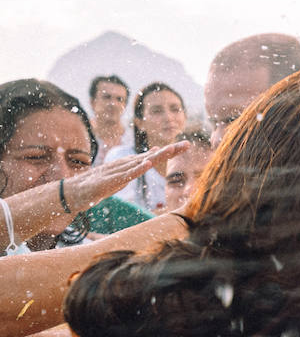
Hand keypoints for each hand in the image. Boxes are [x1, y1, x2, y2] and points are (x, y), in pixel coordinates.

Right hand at [64, 142, 191, 211]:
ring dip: (157, 156)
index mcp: (131, 164)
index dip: (171, 151)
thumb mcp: (124, 174)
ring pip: (141, 163)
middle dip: (170, 151)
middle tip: (187, 144)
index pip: (155, 156)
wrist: (75, 191)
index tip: (187, 145)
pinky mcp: (111, 181)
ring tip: (171, 150)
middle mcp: (127, 164)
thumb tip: (154, 152)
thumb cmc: (100, 184)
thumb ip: (139, 164)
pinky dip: (137, 169)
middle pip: (152, 156)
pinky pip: (126, 175)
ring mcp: (119, 172)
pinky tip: (147, 163)